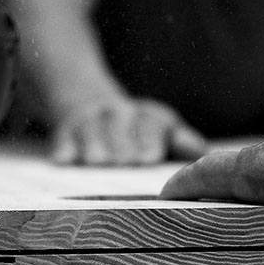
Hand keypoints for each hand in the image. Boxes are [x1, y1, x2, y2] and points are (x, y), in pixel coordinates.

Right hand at [51, 97, 207, 165]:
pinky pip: (62, 137)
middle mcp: (117, 113)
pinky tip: (63, 160)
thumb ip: (179, 141)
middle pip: (119, 124)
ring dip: (94, 143)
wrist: (90, 103)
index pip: (151, 123)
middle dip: (122, 142)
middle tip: (124, 161)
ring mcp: (89, 121)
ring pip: (91, 128)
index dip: (150, 138)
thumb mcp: (161, 130)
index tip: (150, 157)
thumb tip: (201, 151)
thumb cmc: (136, 131)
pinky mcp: (65, 131)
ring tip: (97, 161)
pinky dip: (63, 147)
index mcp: (147, 116)